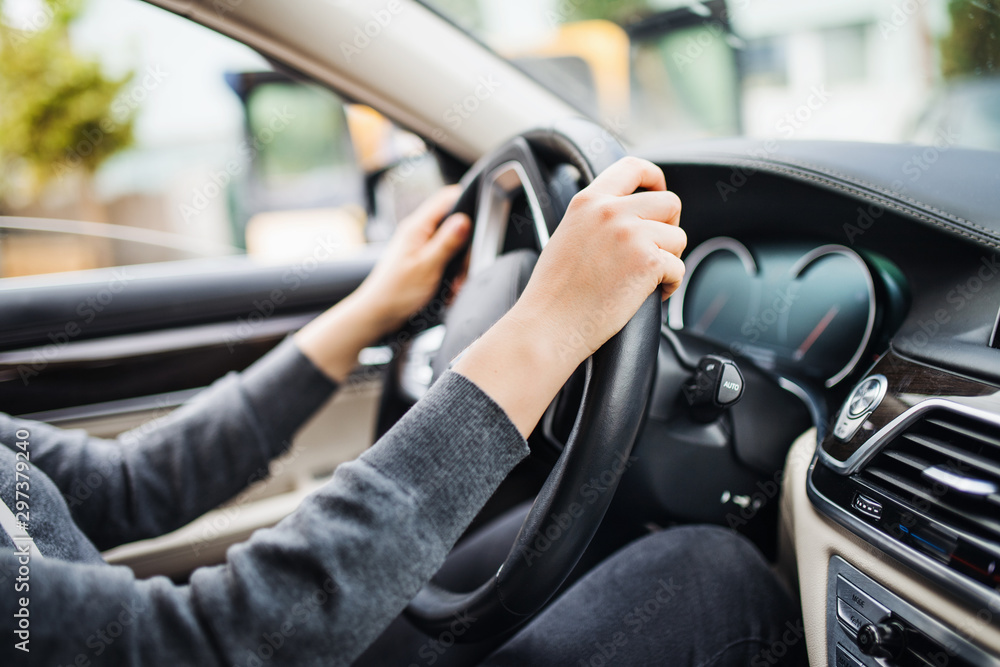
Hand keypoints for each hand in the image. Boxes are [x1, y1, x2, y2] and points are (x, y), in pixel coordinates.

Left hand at [295, 186, 468, 382]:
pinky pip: (445, 258)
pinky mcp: (422, 258)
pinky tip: (449, 288)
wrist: (378, 314)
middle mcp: (418, 231)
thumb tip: (465, 219)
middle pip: (454, 224)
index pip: (446, 198)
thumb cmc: (396, 292)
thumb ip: (447, 242)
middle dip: (464, 248)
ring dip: (458, 265)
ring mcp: (420, 245)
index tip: (481, 218)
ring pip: (452, 244)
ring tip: (453, 284)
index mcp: (417, 227)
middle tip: (461, 270)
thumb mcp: (427, 266)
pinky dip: (451, 273)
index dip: (467, 201)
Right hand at [452, 157, 684, 434]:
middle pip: (668, 202)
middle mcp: (611, 211)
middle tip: (654, 252)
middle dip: (669, 227)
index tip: (658, 191)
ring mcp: (632, 234)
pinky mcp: (648, 261)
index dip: (654, 178)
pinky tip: (648, 296)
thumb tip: (631, 217)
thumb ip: (596, 219)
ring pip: (678, 237)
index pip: (633, 168)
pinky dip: (669, 285)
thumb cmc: (554, 294)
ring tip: (643, 281)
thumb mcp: (567, 236)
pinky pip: (678, 268)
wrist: (548, 326)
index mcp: (589, 201)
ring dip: (669, 260)